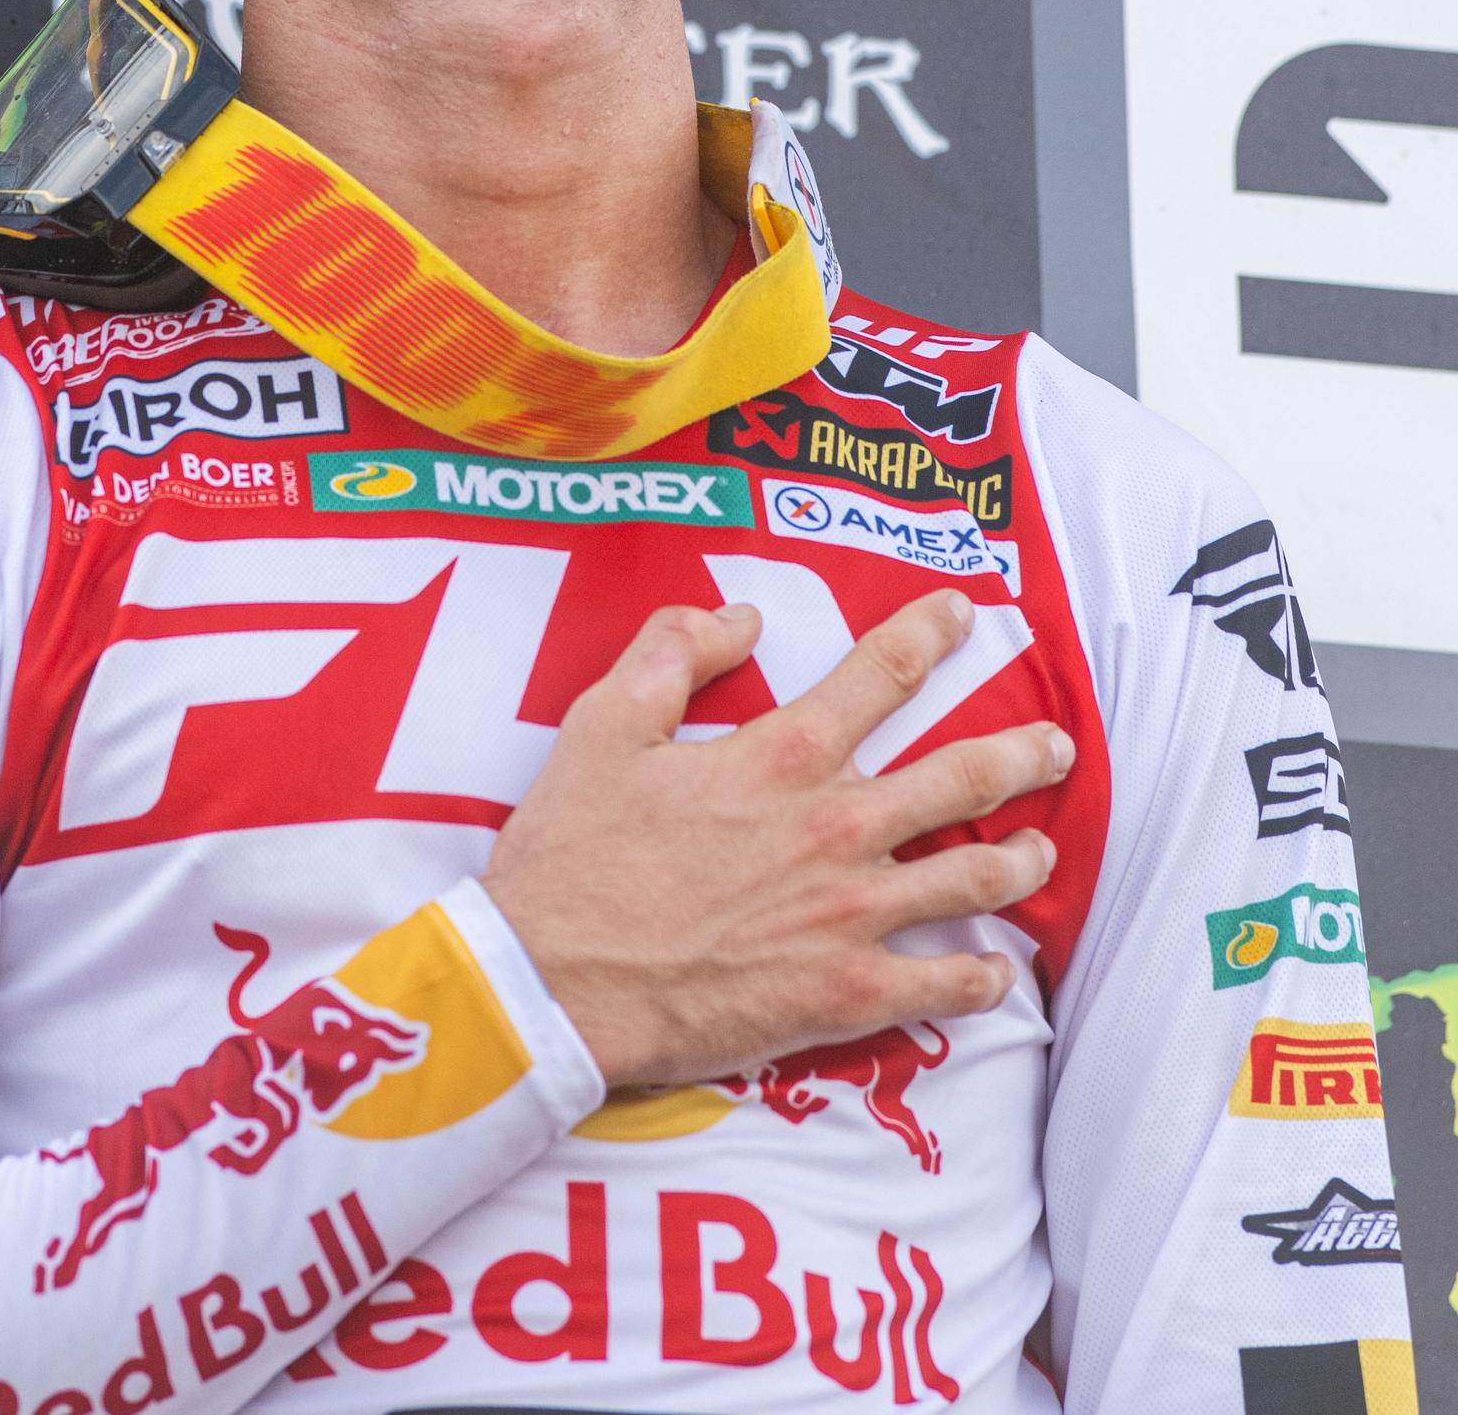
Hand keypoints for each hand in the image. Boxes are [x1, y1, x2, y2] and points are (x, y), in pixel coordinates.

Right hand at [482, 588, 1070, 1086]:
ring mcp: (850, 915)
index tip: (963, 613)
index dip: (929, 633)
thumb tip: (736, 615)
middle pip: (961, 776)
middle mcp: (835, 826)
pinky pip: (944, 985)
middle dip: (1021, 753)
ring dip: (1019, 860)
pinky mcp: (845, 995)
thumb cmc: (573, 854)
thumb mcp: (603, 724)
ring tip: (1040, 851)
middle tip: (1055, 744)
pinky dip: (982, 977)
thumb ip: (672, 653)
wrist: (553, 981)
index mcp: (783, 755)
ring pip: (973, 878)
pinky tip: (996, 972)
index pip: (881, 673)